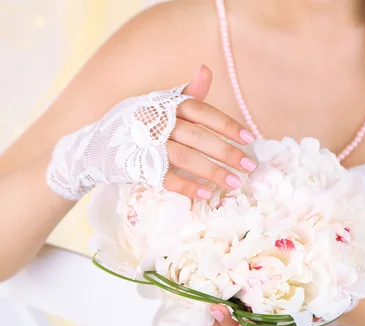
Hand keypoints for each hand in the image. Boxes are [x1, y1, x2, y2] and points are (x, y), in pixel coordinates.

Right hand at [46, 65, 255, 200]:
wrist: (93, 147)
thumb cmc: (136, 124)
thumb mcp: (159, 105)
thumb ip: (186, 94)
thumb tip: (207, 69)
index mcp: (163, 104)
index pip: (200, 111)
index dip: (225, 124)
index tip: (249, 138)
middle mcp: (155, 120)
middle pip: (197, 136)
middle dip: (226, 152)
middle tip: (250, 166)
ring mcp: (144, 144)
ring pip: (184, 157)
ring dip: (212, 172)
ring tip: (235, 183)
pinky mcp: (136, 166)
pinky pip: (166, 178)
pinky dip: (186, 186)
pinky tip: (205, 194)